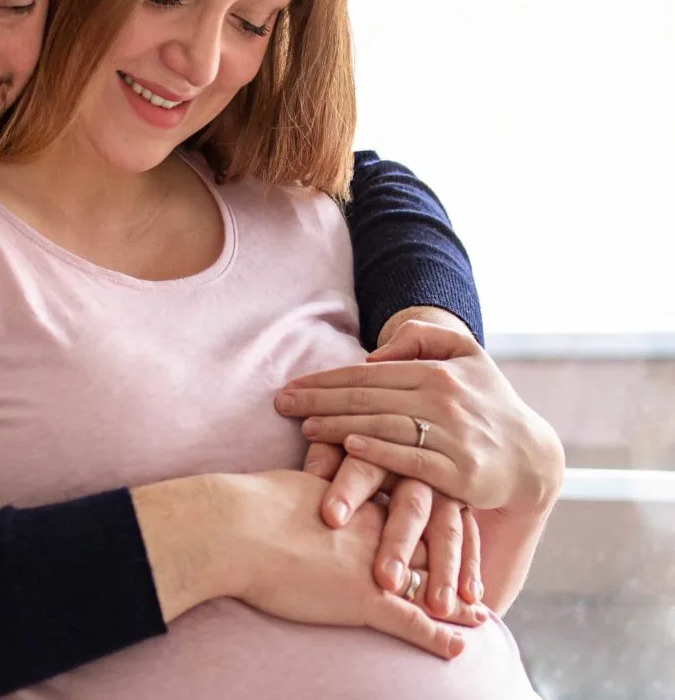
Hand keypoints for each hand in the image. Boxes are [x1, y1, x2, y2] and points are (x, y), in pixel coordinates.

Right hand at [221, 471, 485, 658]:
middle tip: (475, 576)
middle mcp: (378, 525)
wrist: (237, 527)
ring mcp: (375, 562)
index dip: (436, 519)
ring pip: (432, 581)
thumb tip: (309, 488)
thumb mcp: (293, 483)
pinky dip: (437, 636)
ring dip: (457, 600)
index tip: (452, 530)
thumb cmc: (251, 505)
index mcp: (362, 494)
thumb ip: (314, 485)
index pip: (415, 503)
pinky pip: (412, 620)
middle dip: (458, 558)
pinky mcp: (364, 598)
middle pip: (435, 539)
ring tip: (479, 614)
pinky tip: (457, 649)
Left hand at [276, 320, 563, 514]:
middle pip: (368, 398)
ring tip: (304, 428)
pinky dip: (380, 453)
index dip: (325, 381)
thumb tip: (375, 353)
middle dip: (319, 401)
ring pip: (384, 426)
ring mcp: (453, 437)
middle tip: (281, 406)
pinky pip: (412, 460)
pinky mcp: (460, 473)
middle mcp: (444, 400)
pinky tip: (349, 447)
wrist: (531, 458)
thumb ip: (423, 339)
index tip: (290, 388)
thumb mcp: (466, 356)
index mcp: (437, 372)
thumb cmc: (487, 403)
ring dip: (339, 426)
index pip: (368, 374)